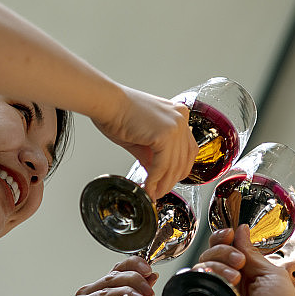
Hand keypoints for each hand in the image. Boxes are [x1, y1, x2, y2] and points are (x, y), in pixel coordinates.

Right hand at [67, 257, 156, 295]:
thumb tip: (152, 276)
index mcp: (101, 288)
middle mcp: (89, 292)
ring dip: (129, 292)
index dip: (134, 264)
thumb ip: (140, 294)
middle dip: (136, 281)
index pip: (118, 268)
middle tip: (149, 291)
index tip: (148, 269)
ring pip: (108, 291)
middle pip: (114, 278)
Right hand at [92, 85, 197, 199]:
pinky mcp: (165, 134)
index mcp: (179, 115)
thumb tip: (158, 175)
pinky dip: (155, 179)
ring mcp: (176, 126)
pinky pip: (162, 165)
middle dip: (171, 180)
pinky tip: (147, 186)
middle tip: (160, 192)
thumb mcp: (143, 137)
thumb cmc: (118, 113)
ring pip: (174, 165)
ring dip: (163, 183)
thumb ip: (154, 156)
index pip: (188, 149)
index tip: (169, 181)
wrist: (106, 102)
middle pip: (184, 159)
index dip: (179, 169)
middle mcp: (181, 118)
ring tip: (153, 193)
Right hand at [195, 226, 294, 295]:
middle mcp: (230, 285)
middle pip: (210, 256)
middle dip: (221, 250)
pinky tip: (225, 286)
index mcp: (248, 275)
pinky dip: (207, 280)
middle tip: (238, 261)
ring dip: (218, 265)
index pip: (227, 249)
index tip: (229, 234)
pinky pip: (195, 289)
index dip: (224, 238)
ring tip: (236, 278)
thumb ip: (251, 253)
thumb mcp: (272, 276)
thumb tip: (240, 230)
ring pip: (201, 269)